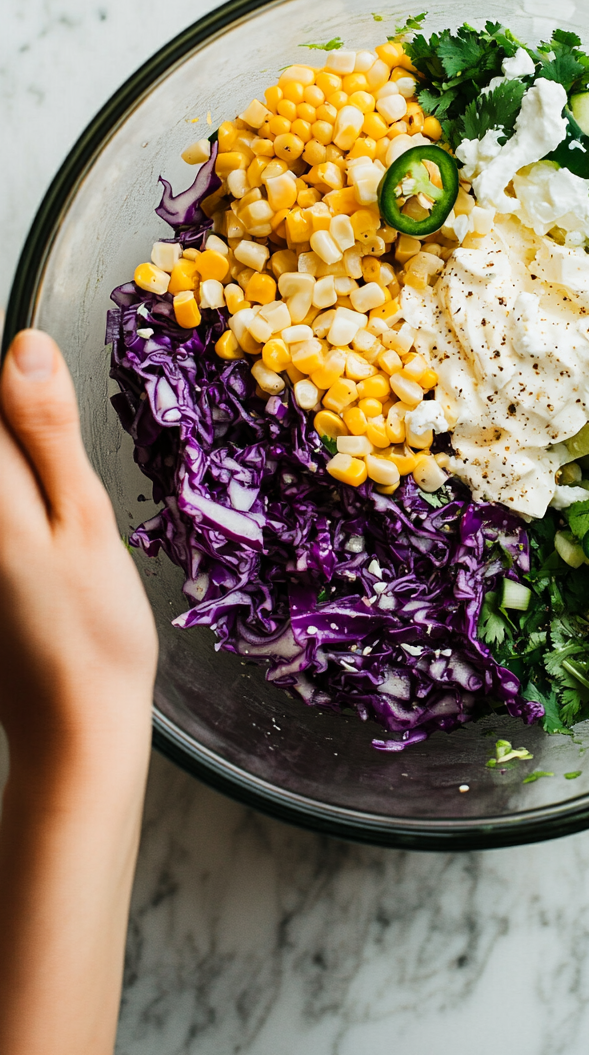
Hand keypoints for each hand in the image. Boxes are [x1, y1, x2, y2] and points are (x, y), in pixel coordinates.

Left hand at [0, 328, 156, 754]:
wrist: (73, 728)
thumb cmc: (92, 630)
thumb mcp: (83, 517)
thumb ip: (48, 433)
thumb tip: (25, 348)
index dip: (25, 399)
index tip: (57, 442)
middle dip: (27, 449)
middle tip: (67, 505)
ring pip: (3, 481)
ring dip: (28, 479)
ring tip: (63, 539)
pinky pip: (6, 513)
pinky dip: (22, 511)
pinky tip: (49, 556)